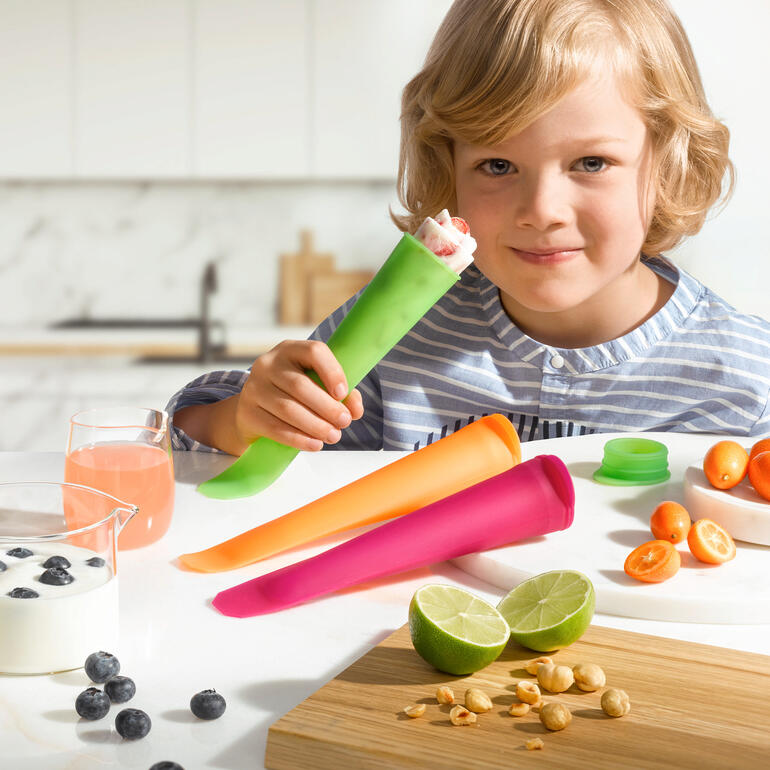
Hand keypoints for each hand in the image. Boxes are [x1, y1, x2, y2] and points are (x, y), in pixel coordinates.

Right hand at [231, 339, 363, 452]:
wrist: (254, 410)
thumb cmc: (294, 394)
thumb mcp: (317, 385)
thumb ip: (342, 394)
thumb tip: (355, 410)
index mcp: (290, 350)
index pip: (314, 352)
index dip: (332, 372)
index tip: (344, 393)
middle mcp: (268, 364)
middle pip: (299, 385)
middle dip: (327, 407)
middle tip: (344, 422)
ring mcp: (254, 387)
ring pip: (287, 408)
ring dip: (315, 425)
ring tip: (333, 436)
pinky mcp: (247, 412)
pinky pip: (275, 427)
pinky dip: (298, 439)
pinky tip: (315, 444)